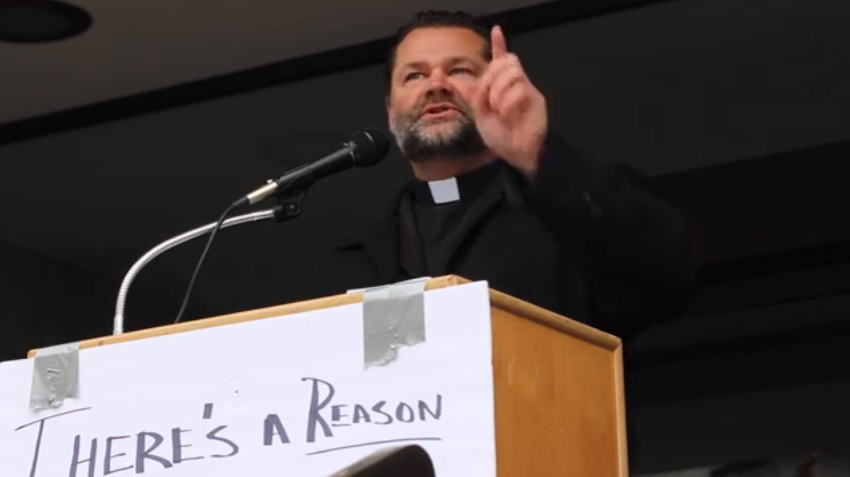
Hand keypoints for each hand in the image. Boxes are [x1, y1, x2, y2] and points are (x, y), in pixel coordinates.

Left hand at [473, 25, 547, 176]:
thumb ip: (476, 95)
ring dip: (499, 88)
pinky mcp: (536, 99)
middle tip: (487, 98)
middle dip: (491, 76)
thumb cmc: (500, 137)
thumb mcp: (480, 115)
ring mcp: (527, 90)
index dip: (499, 45)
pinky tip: (506, 113)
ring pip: (513, 71)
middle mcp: (515, 85)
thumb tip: (473, 79)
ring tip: (497, 107)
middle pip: (507, 61)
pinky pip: (520, 88)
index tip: (496, 30)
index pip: (502, 60)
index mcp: (500, 87)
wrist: (517, 155)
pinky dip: (508, 100)